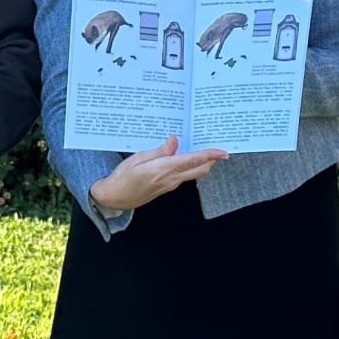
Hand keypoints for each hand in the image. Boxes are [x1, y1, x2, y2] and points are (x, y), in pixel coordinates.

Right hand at [86, 134, 224, 212]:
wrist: (115, 198)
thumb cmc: (122, 177)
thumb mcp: (137, 158)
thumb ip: (159, 150)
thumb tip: (174, 140)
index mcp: (163, 169)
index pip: (192, 160)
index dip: (209, 155)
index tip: (223, 151)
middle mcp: (170, 179)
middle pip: (200, 170)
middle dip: (212, 159)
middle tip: (218, 147)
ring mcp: (170, 185)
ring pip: (194, 173)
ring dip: (202, 163)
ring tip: (203, 148)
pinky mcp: (167, 187)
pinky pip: (185, 175)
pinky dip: (190, 167)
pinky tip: (186, 157)